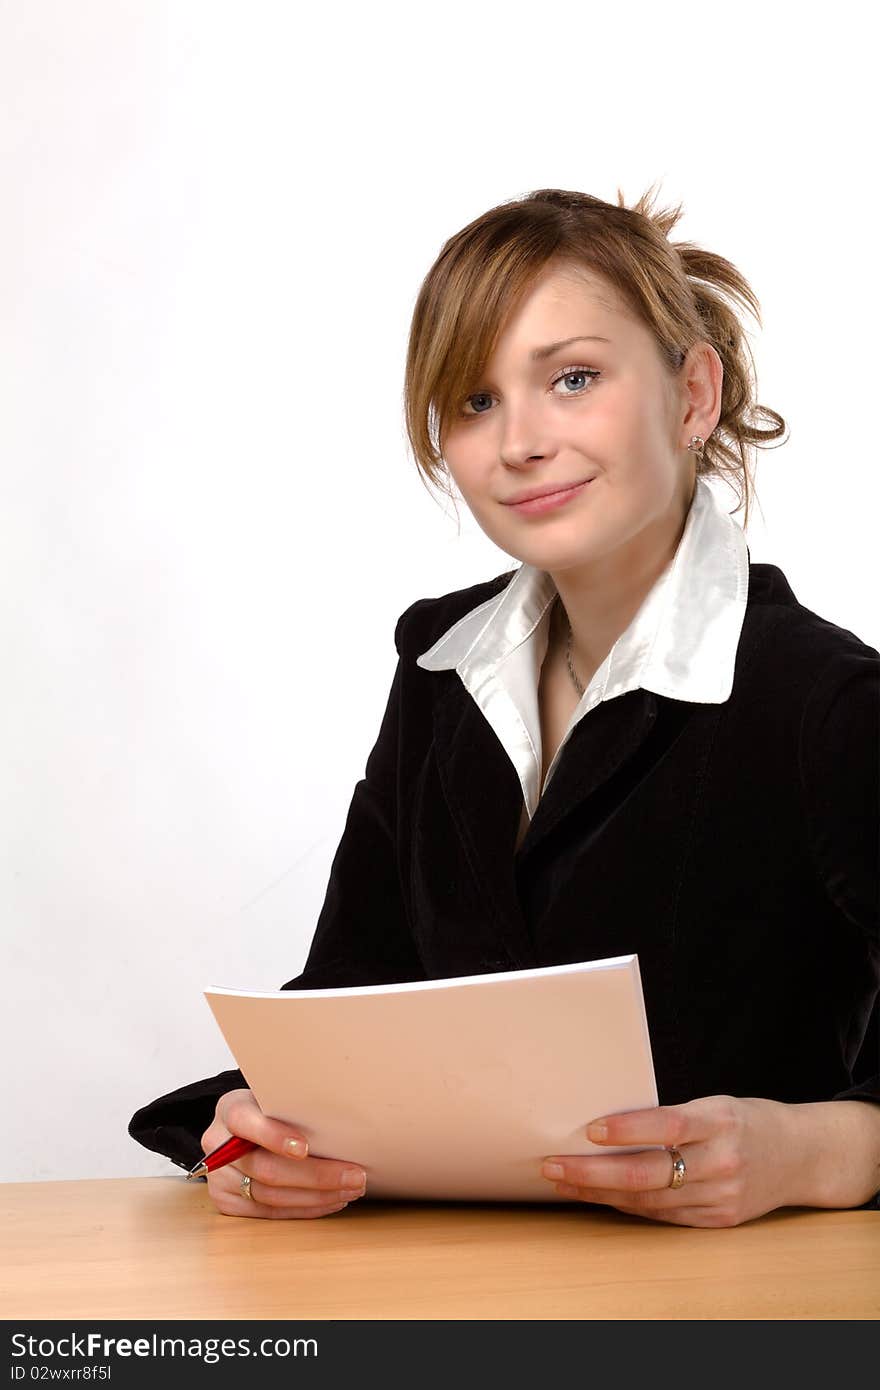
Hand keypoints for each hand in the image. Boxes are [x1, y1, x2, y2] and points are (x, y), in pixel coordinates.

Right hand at [200, 1088, 367, 1218]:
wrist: (242, 1129)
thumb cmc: (270, 1110)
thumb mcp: (277, 1097)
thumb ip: (295, 1106)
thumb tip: (342, 1122)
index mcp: (229, 1109)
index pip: (245, 1121)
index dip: (274, 1136)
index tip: (305, 1147)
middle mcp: (217, 1144)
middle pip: (266, 1168)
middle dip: (316, 1175)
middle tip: (354, 1176)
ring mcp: (219, 1177)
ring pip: (271, 1195)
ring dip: (317, 1196)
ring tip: (350, 1189)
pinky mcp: (227, 1201)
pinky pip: (269, 1213)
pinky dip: (304, 1209)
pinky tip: (330, 1201)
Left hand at [541, 1095, 803, 1227]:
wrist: (801, 1157)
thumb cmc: (746, 1121)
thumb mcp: (716, 1105)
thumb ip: (673, 1117)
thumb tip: (608, 1123)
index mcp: (721, 1121)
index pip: (669, 1125)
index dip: (629, 1128)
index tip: (590, 1129)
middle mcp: (722, 1162)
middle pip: (649, 1173)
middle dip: (594, 1172)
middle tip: (553, 1164)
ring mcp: (721, 1196)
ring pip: (649, 1200)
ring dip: (599, 1192)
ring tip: (562, 1180)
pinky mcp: (718, 1220)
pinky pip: (663, 1216)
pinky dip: (627, 1205)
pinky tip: (598, 1195)